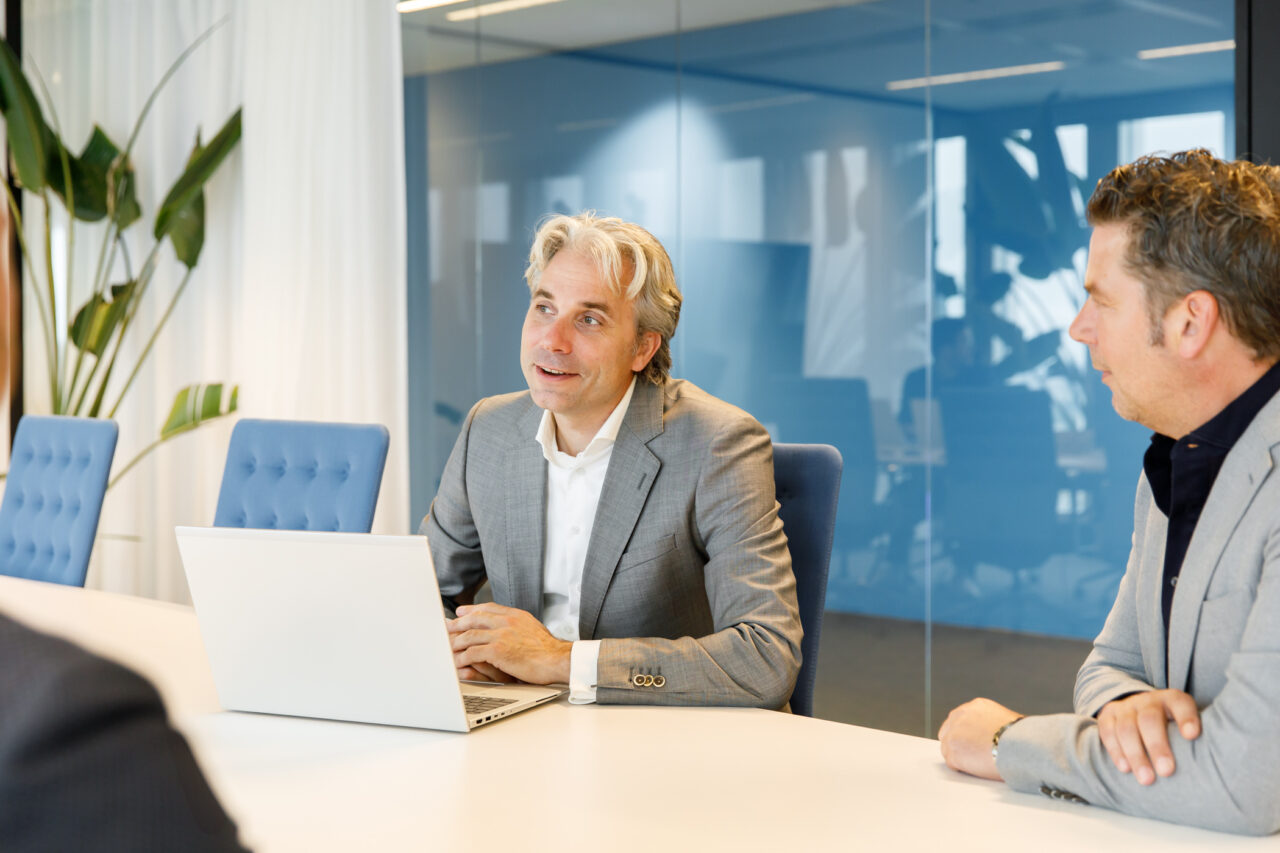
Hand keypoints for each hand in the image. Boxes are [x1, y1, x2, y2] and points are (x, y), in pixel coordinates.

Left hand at [447, 602, 571, 684]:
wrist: (557, 659)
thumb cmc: (548, 650)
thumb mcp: (533, 628)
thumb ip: (519, 625)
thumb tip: (513, 626)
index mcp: (515, 615)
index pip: (488, 608)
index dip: (472, 610)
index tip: (462, 612)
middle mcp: (506, 622)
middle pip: (475, 618)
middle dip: (459, 623)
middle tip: (447, 627)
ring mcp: (501, 635)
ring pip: (470, 635)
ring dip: (457, 641)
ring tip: (448, 646)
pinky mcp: (497, 650)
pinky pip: (473, 652)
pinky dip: (462, 657)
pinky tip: (458, 661)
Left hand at [938, 698, 1022, 780]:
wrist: (1021, 747)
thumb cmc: (1022, 738)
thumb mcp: (1006, 720)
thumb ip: (990, 724)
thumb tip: (991, 735)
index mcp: (976, 706)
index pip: (959, 719)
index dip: (964, 734)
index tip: (970, 742)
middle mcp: (961, 715)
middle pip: (948, 732)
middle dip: (957, 743)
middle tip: (971, 755)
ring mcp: (954, 733)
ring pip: (947, 749)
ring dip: (960, 757)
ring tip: (978, 763)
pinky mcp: (953, 751)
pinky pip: (952, 763)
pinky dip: (962, 768)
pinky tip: (976, 768)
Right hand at [1096, 689, 1200, 784]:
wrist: (1138, 712)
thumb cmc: (1171, 728)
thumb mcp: (1185, 726)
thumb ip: (1194, 740)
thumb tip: (1214, 770)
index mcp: (1171, 700)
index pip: (1180, 704)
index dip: (1186, 718)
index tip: (1192, 735)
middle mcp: (1147, 701)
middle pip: (1149, 719)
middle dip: (1157, 746)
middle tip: (1167, 771)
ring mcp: (1126, 707)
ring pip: (1127, 728)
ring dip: (1136, 755)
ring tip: (1146, 780)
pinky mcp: (1108, 716)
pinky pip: (1108, 731)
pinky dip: (1115, 751)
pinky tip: (1125, 768)